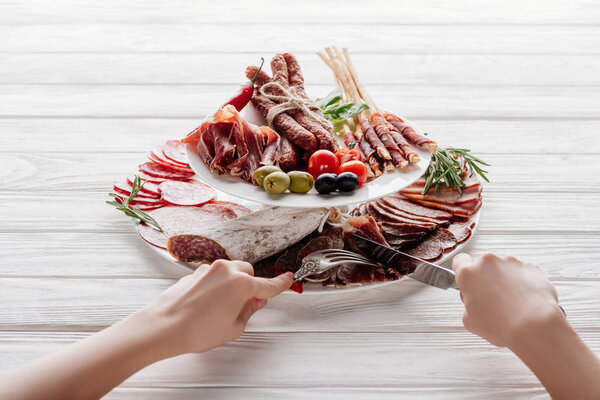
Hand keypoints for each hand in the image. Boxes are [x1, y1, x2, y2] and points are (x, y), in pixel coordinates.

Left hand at [140, 259, 292, 356]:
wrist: (163, 326)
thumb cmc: (196, 329)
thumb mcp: (233, 328)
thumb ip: (248, 312)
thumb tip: (253, 302)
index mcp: (242, 284)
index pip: (268, 285)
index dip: (281, 284)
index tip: (288, 279)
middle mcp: (226, 271)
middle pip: (248, 273)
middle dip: (250, 286)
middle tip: (245, 305)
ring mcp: (208, 270)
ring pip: (230, 272)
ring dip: (232, 285)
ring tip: (222, 309)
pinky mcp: (194, 273)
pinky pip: (214, 276)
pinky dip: (216, 286)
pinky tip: (207, 305)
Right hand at [452, 253, 561, 347]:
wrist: (534, 326)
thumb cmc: (502, 325)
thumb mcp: (470, 321)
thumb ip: (468, 305)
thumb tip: (475, 303)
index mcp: (469, 274)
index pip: (460, 261)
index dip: (463, 271)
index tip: (469, 280)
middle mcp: (488, 263)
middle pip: (484, 266)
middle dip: (487, 279)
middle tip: (492, 300)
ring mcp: (510, 262)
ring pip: (504, 268)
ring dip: (506, 280)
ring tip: (513, 303)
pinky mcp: (530, 267)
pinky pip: (523, 273)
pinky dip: (523, 283)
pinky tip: (526, 301)